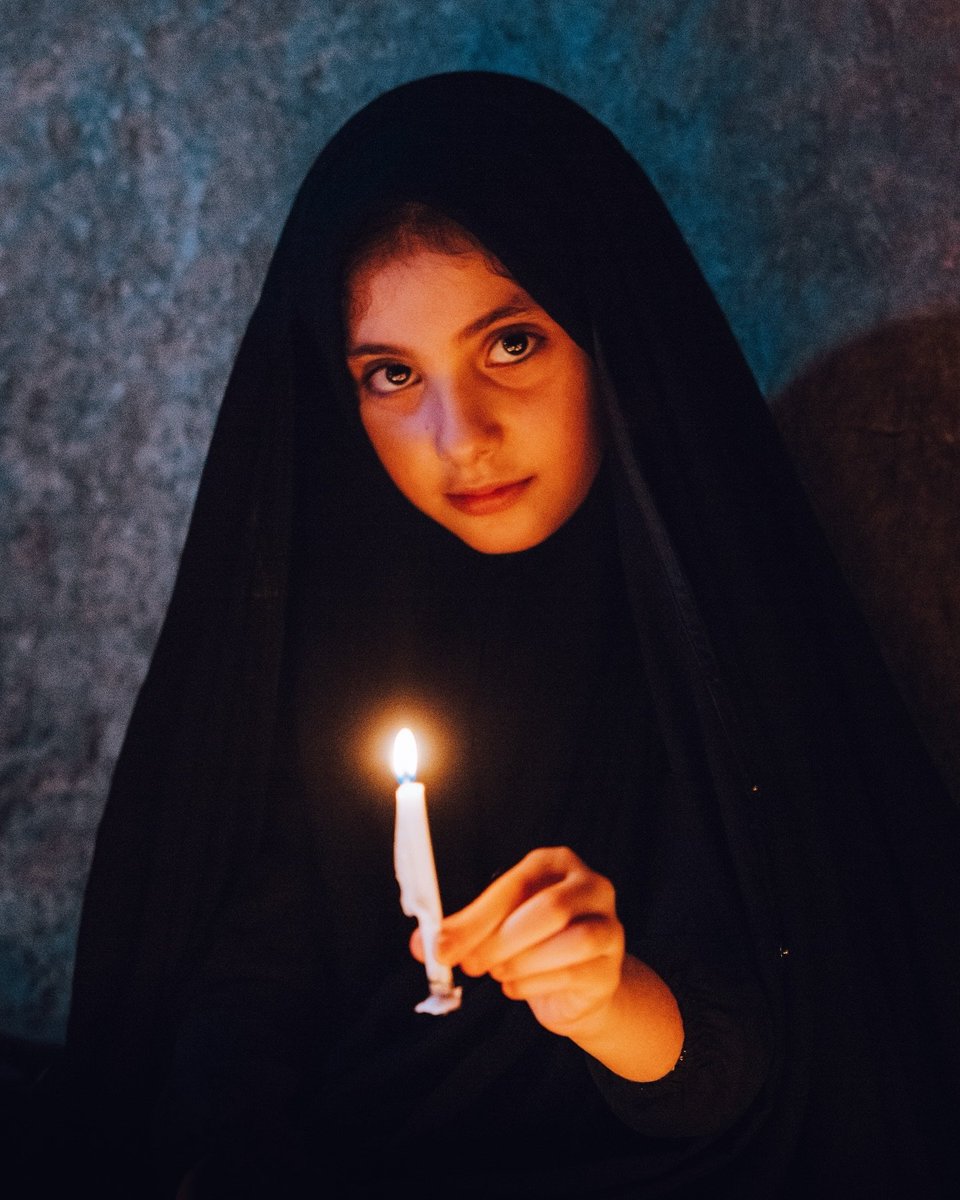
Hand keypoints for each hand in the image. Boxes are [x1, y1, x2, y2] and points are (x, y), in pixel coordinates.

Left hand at [412, 846, 623, 1036]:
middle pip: (549, 909)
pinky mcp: (611, 967)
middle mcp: (590, 886)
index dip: (476, 917)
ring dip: (520, 963)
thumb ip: (461, 932)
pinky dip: (533, 985)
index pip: (516, 884)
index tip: (441, 945)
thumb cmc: (532, 943)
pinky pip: (573, 974)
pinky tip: (516, 986)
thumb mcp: (494, 928)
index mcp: (554, 864)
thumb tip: (421, 944)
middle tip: (469, 965)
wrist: (578, 984)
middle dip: (500, 941)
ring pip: (568, 942)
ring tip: (498, 972)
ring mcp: (609, 925)